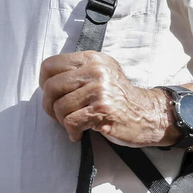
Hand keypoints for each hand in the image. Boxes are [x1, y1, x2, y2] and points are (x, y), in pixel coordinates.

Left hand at [40, 51, 176, 146]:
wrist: (148, 114)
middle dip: (49, 106)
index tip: (52, 95)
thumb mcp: (100, 73)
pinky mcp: (102, 110)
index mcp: (91, 59)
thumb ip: (76, 72)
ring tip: (74, 124)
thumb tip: (45, 82)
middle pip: (51, 87)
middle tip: (59, 115)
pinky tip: (79, 133)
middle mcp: (95, 71)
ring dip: (62, 121)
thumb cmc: (118, 97)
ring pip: (59, 107)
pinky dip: (72, 132)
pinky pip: (71, 122)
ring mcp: (100, 90)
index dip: (44, 83)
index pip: (50, 65)